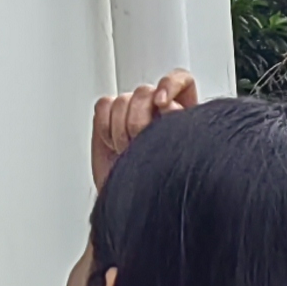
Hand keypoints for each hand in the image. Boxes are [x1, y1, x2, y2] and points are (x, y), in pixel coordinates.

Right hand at [90, 71, 199, 187]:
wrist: (134, 205)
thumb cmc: (163, 185)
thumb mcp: (179, 154)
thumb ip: (177, 125)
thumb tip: (168, 107)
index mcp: (182, 113)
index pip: (180, 80)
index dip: (169, 84)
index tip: (160, 103)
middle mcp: (156, 110)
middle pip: (144, 92)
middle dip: (139, 121)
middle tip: (140, 143)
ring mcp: (131, 114)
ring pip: (122, 100)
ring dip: (121, 129)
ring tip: (128, 151)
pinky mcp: (108, 120)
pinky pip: (103, 106)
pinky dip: (105, 127)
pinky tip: (114, 144)